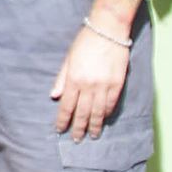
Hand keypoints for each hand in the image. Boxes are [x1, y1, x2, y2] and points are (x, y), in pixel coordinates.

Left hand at [51, 23, 129, 139]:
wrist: (108, 31)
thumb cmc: (85, 42)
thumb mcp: (68, 58)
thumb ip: (61, 79)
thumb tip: (54, 96)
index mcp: (74, 79)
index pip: (67, 106)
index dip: (63, 120)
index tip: (61, 130)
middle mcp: (88, 85)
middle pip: (82, 112)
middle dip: (78, 127)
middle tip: (76, 140)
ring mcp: (104, 85)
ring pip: (98, 112)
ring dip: (94, 125)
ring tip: (92, 136)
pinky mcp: (117, 83)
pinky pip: (111, 103)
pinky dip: (106, 113)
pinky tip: (103, 119)